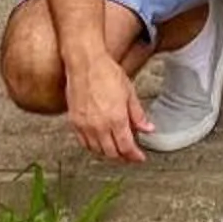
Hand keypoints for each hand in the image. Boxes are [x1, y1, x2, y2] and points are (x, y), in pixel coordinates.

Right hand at [64, 50, 150, 165]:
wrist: (85, 63)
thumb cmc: (107, 73)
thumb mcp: (129, 92)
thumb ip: (138, 114)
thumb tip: (148, 129)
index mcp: (116, 119)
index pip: (127, 148)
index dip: (134, 156)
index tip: (139, 157)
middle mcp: (99, 126)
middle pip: (112, 153)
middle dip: (123, 157)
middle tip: (130, 155)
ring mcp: (85, 126)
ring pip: (98, 151)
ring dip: (109, 153)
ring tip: (117, 148)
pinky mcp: (74, 123)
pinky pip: (84, 144)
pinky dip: (94, 147)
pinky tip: (100, 142)